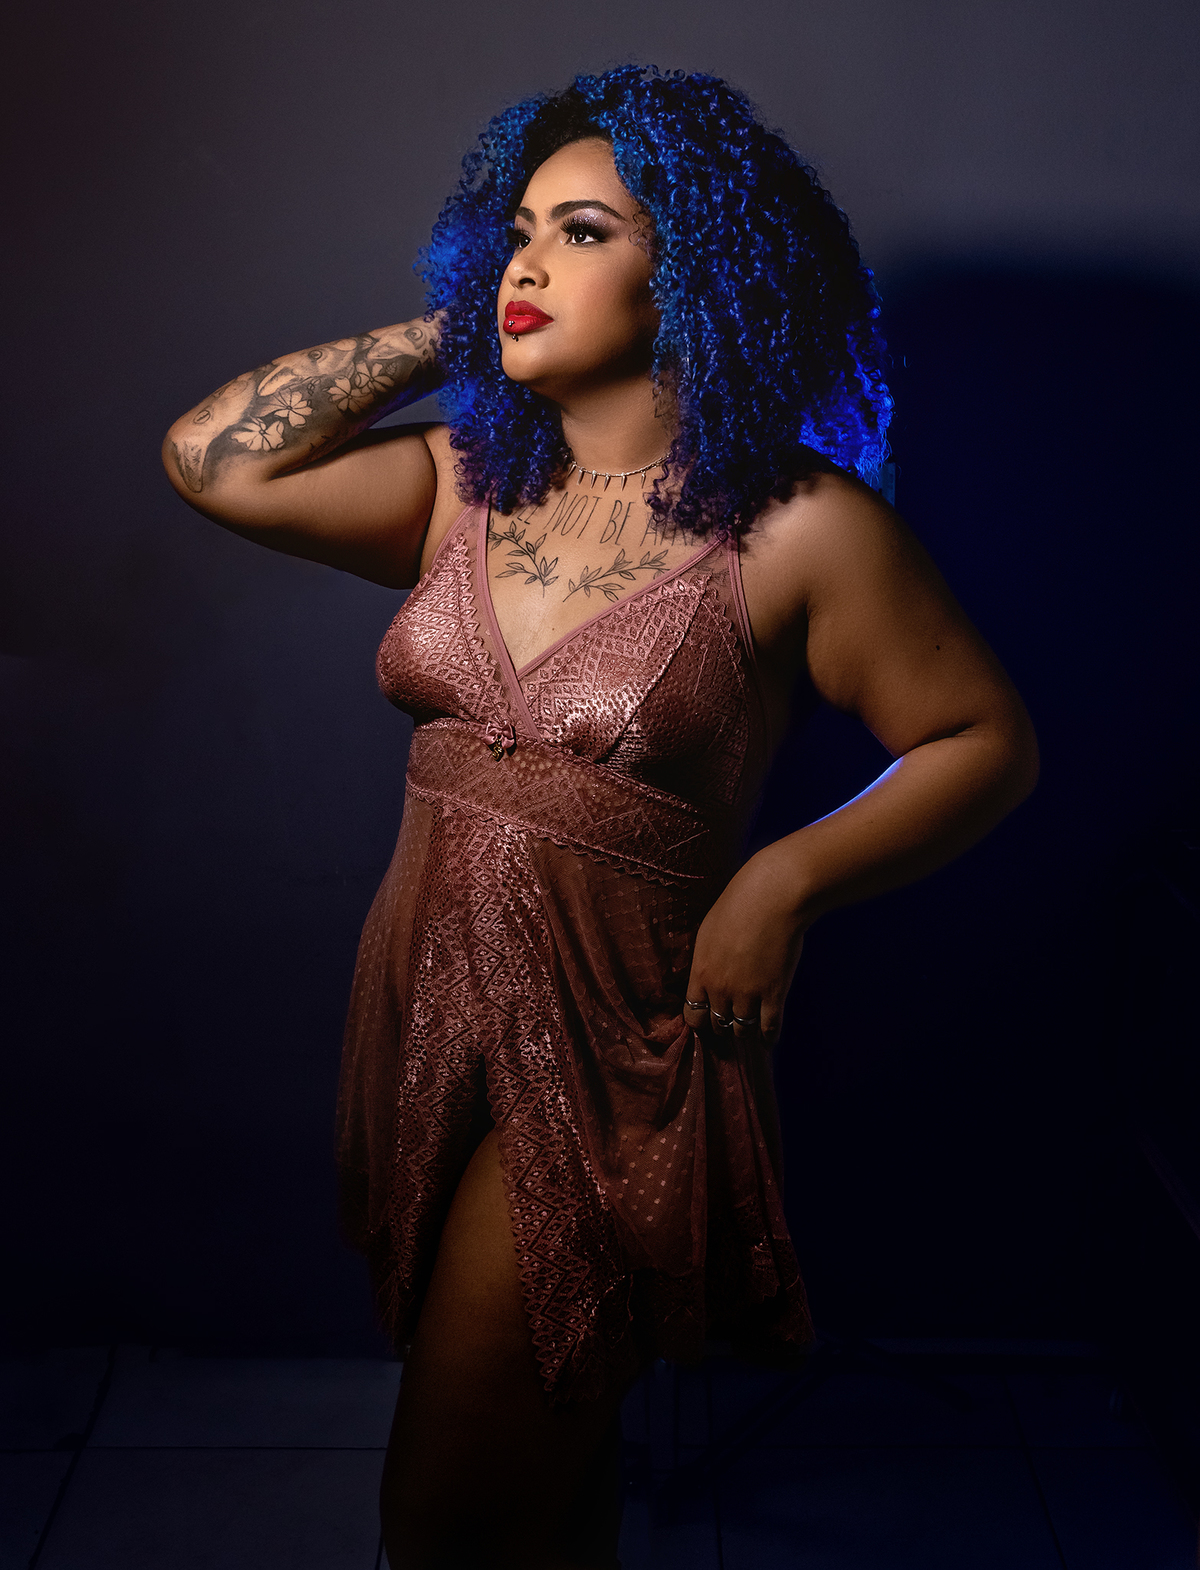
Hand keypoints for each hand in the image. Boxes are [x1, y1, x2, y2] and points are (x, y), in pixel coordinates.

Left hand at [683, 849, 807, 1047]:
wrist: (771, 898)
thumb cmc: (738, 905)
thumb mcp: (708, 932)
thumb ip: (705, 959)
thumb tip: (705, 975)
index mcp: (700, 973)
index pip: (692, 1015)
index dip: (699, 1023)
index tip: (706, 1024)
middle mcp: (720, 990)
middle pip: (717, 1025)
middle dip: (722, 1029)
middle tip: (729, 1030)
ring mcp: (748, 995)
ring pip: (742, 1030)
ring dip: (745, 1033)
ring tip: (749, 1033)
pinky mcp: (774, 994)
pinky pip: (769, 1028)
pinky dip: (769, 1038)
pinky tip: (768, 1041)